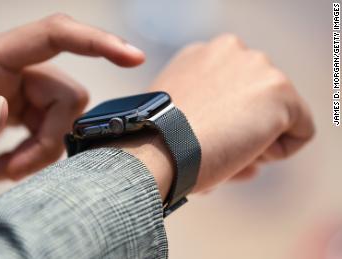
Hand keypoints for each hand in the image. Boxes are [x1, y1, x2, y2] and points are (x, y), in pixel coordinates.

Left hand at [0, 14, 144, 206]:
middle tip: (13, 170)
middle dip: (49, 140)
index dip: (96, 41)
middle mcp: (9, 70)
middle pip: (66, 95)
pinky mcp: (22, 112)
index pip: (54, 35)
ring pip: (62, 119)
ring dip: (38, 154)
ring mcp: (18, 90)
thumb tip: (3, 110)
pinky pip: (50, 133)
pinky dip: (31, 158)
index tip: (132, 57)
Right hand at [144, 34, 313, 194]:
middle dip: (244, 130)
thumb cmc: (156, 142)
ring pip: (279, 115)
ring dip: (258, 141)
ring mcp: (257, 66)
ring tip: (226, 153)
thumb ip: (199, 107)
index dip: (224, 122)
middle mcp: (229, 49)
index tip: (205, 139)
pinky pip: (299, 132)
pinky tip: (244, 154)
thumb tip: (229, 133)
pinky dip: (277, 152)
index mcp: (200, 55)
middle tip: (218, 151)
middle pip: (257, 100)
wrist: (158, 149)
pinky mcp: (280, 90)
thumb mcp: (171, 112)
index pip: (234, 89)